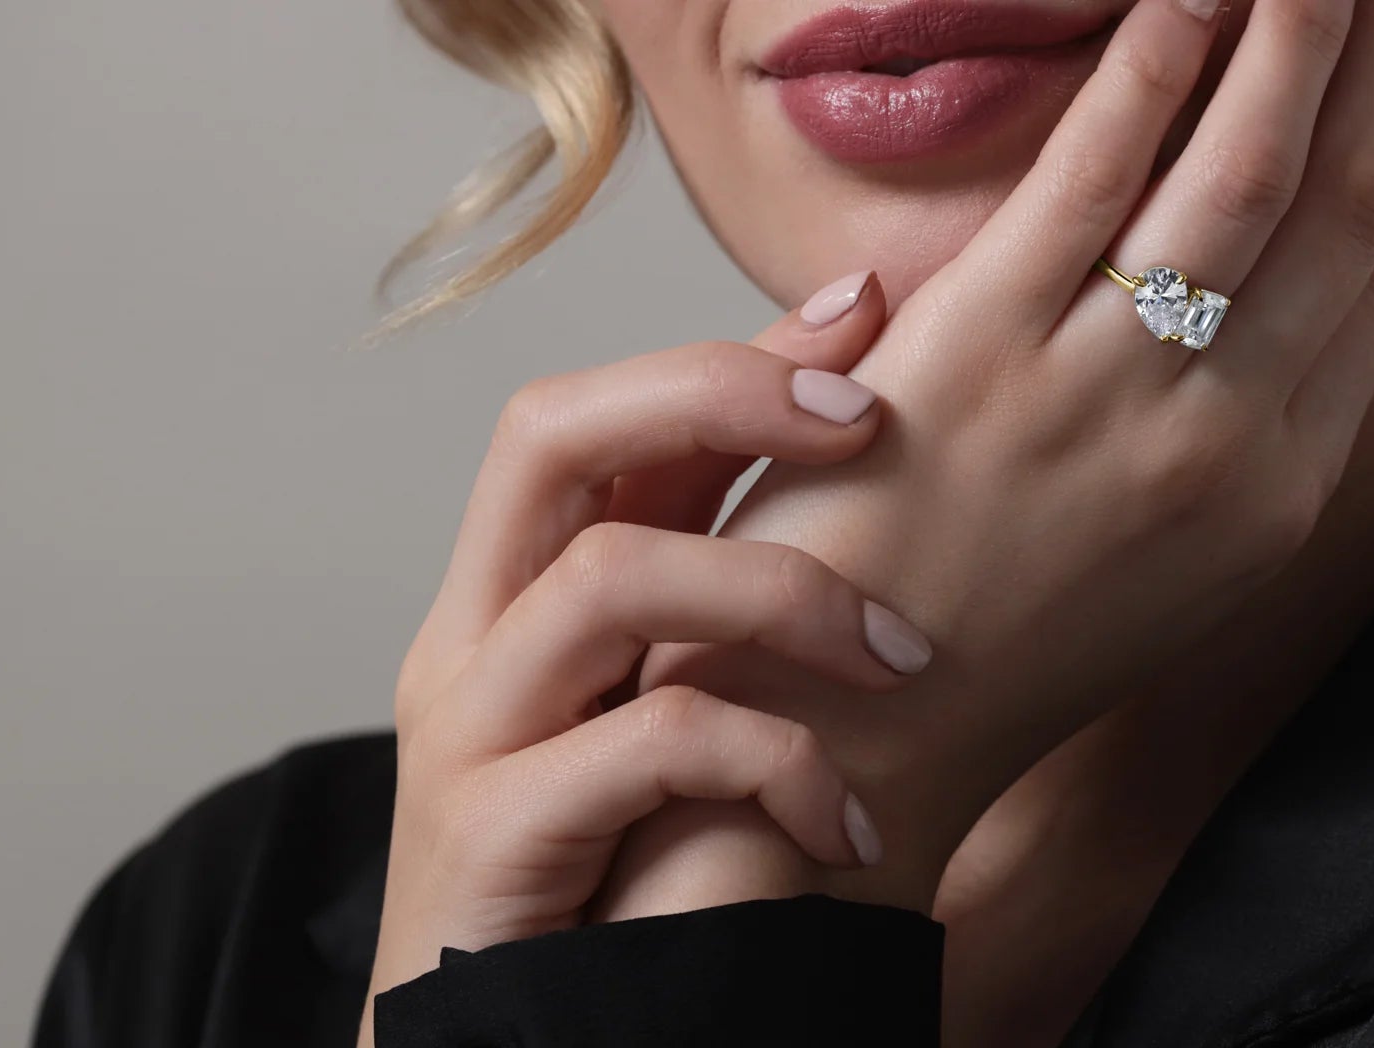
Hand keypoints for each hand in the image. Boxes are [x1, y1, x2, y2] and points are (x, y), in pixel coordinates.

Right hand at [359, 273, 933, 1043]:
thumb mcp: (655, 711)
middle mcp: (470, 644)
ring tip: (902, 659)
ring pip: (606, 579)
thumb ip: (719, 599)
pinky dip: (772, 761)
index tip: (863, 307)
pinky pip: (647, 746)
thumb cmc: (601, 875)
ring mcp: (470, 737)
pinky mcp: (498, 838)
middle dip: (716, 395)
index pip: (593, 421)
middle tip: (868, 421)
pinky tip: (845, 822)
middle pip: (548, 438)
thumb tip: (855, 473)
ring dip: (780, 596)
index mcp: (509, 601)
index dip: (727, 352)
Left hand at [612, 0, 1373, 910]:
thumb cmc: (989, 641)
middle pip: (1349, 204)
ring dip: (1305, 32)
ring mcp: (1112, 396)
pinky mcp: (989, 358)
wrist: (858, 745)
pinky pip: (1099, 177)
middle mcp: (1227, 440)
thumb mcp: (1154, 558)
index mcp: (1274, 489)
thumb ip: (1211, 425)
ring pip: (1250, 172)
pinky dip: (1156, 67)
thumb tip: (1226, 289)